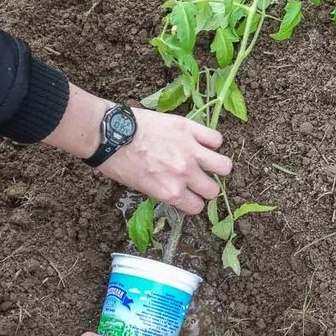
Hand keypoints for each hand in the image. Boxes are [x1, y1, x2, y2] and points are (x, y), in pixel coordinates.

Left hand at [99, 108, 231, 214]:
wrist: (111, 133)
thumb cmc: (118, 162)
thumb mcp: (139, 187)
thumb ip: (163, 190)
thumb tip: (177, 190)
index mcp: (171, 191)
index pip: (197, 206)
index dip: (193, 201)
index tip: (188, 195)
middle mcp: (184, 174)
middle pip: (213, 190)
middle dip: (206, 187)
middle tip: (196, 179)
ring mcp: (190, 150)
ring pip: (224, 166)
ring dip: (216, 166)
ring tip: (208, 161)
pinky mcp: (190, 129)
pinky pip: (216, 138)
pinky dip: (211, 141)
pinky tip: (201, 141)